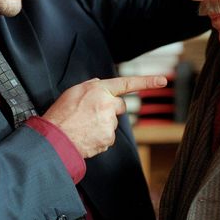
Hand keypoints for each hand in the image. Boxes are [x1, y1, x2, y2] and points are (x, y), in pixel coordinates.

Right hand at [43, 75, 166, 157]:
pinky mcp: (108, 138)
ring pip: (112, 123)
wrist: (56, 138)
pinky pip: (109, 137)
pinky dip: (100, 137)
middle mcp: (107, 105)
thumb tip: (99, 84)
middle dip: (110, 110)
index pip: (126, 83)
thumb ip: (91, 86)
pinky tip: (87, 136)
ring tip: (84, 127)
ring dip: (103, 125)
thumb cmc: (61, 114)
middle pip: (119, 106)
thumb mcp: (73, 92)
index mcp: (99, 90)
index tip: (163, 81)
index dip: (146, 81)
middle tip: (91, 115)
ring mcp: (109, 123)